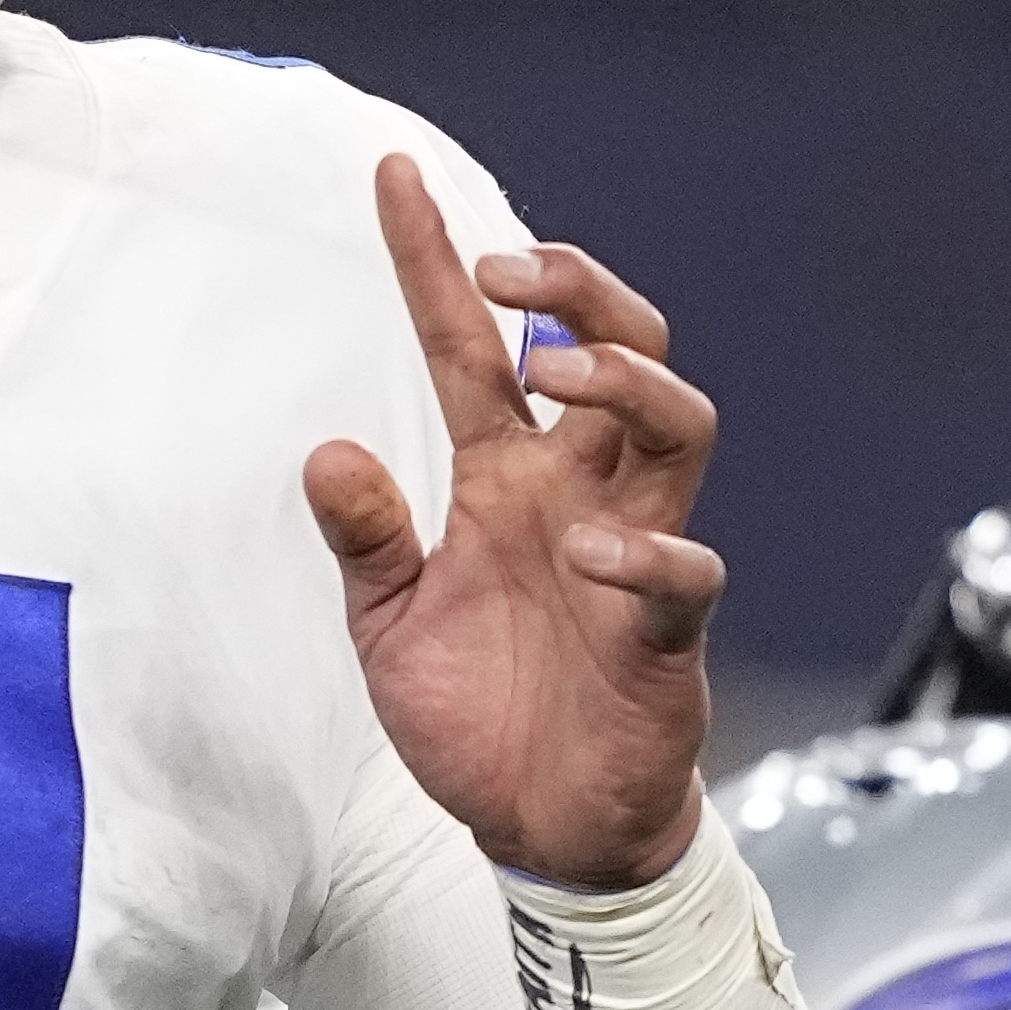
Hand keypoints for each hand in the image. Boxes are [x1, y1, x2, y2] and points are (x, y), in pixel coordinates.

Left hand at [302, 160, 729, 888]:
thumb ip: (366, 540)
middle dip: (572, 291)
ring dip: (624, 381)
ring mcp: (632, 552)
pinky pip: (684, 571)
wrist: (542, 831)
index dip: (433, 261)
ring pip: (676, 424)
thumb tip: (326, 453)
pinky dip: (643, 554)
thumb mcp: (389, 625)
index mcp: (505, 478)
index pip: (469, 349)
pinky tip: (590, 553)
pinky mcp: (667, 633)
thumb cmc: (478, 717)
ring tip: (555, 375)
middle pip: (615, 348)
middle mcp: (579, 494)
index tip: (391, 178)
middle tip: (506, 277)